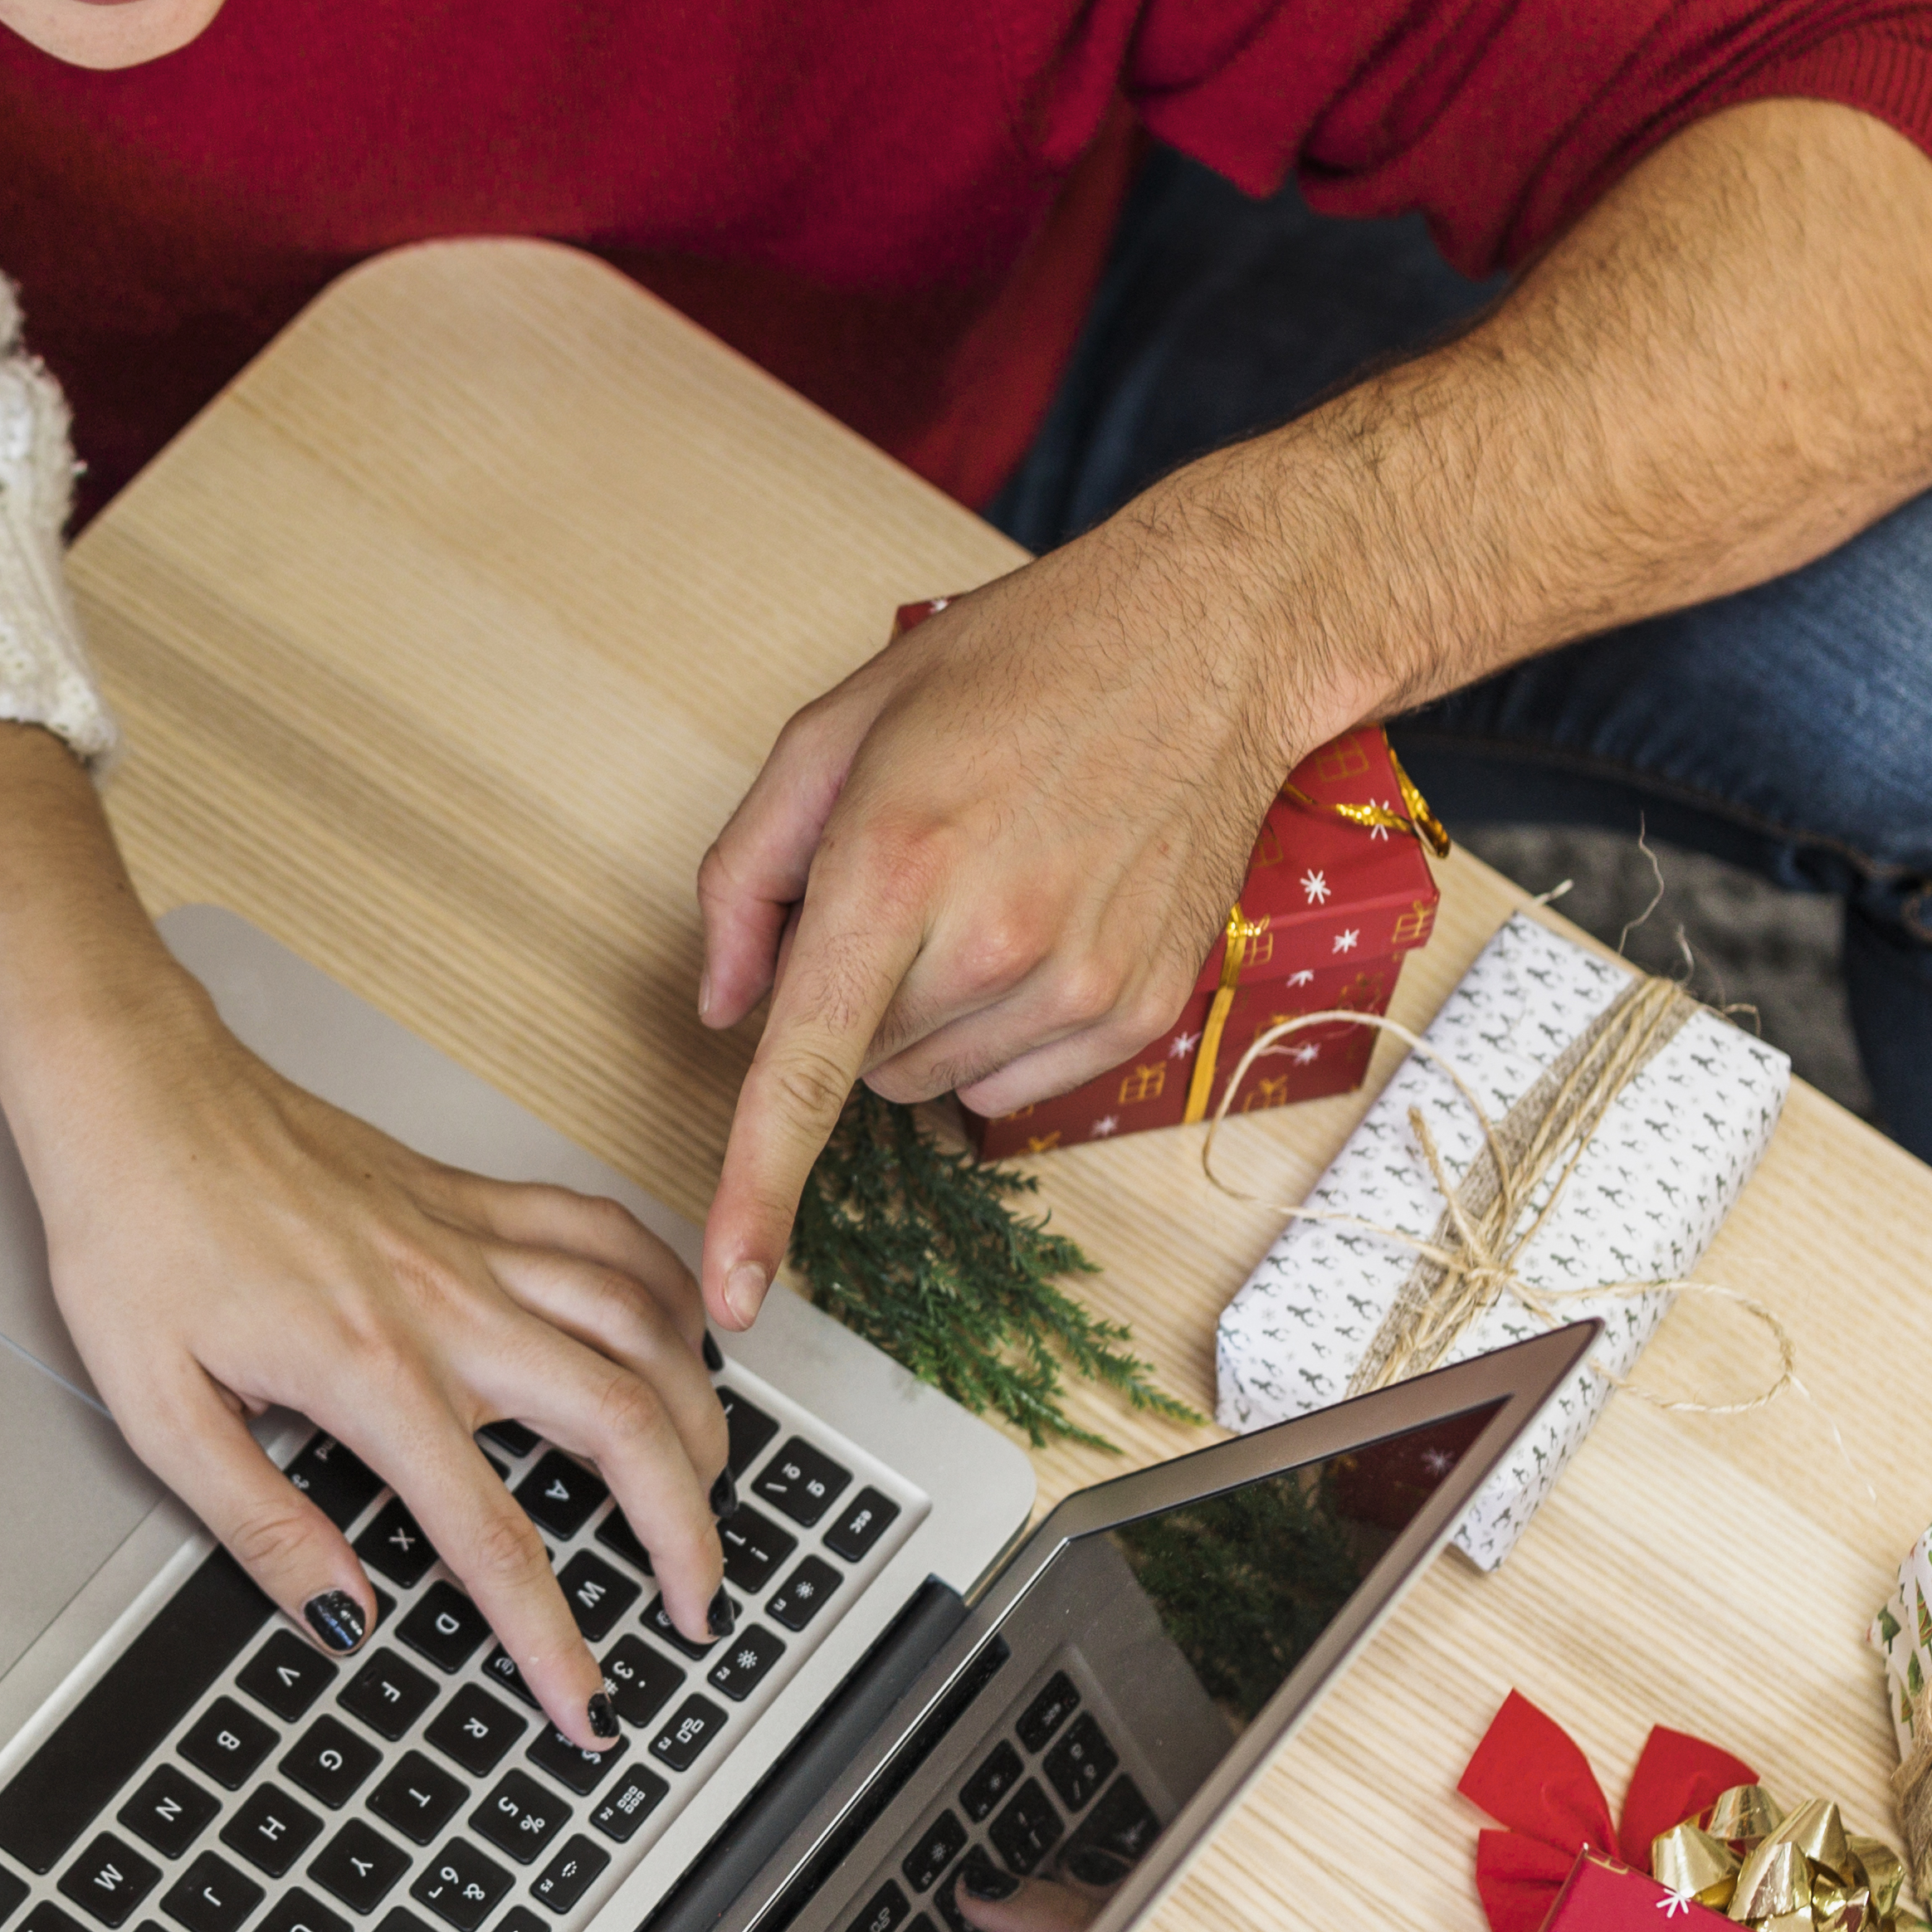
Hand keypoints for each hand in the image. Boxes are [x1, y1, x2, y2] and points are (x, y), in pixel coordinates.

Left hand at [0, 976, 727, 1750]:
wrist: (131, 1091)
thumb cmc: (132, 1234)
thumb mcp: (158, 1411)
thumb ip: (262, 1526)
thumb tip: (342, 1620)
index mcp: (367, 1374)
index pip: (492, 1537)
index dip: (552, 1638)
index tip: (586, 1704)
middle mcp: (445, 1302)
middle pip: (621, 1425)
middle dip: (683, 1531)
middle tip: (693, 1604)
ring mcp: (469, 1238)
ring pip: (641, 1324)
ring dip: (698, 1415)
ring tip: (709, 1488)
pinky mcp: (469, 1193)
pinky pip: (605, 1232)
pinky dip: (664, 1287)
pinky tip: (681, 1330)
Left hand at [691, 538, 1317, 1329]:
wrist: (1206, 644)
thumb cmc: (1016, 667)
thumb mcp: (833, 730)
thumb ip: (745, 876)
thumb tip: (725, 1010)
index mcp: (894, 866)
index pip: (802, 1071)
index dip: (756, 1192)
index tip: (734, 1287)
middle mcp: (992, 943)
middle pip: (854, 1065)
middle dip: (848, 995)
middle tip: (905, 882)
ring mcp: (1079, 985)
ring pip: (928, 1079)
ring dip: (923, 1012)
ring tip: (981, 886)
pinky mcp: (1138, 1010)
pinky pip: (1011, 1083)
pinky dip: (995, 1027)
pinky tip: (1035, 923)